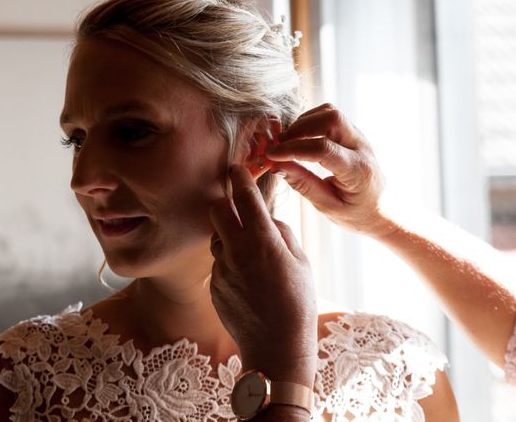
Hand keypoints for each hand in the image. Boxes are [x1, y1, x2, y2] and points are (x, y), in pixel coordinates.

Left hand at [209, 165, 317, 386]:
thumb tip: (268, 220)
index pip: (245, 197)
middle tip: (238, 206)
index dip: (239, 177)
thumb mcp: (301, 262)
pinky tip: (247, 280)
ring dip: (228, 235)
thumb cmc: (297, 303)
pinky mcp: (214, 286)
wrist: (277, 347)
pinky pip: (218, 263)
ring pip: (216, 237)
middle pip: (217, 209)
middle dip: (225, 202)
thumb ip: (282, 233)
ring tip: (249, 253)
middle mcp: (237, 251)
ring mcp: (221, 270)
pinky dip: (229, 262)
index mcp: (263, 241)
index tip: (236, 168)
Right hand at [265, 103, 392, 237]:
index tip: (271, 155)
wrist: (382, 209)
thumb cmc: (355, 213)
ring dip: (304, 122)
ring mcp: (360, 137)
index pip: (323, 149)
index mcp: (357, 171)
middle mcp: (362, 148)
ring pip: (330, 112)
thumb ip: (303, 184)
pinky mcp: (353, 133)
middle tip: (279, 145)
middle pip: (331, 118)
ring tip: (287, 142)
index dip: (292, 149)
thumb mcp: (327, 206)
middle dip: (300, 127)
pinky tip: (299, 139)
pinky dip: (310, 122)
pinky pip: (330, 116)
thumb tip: (276, 165)